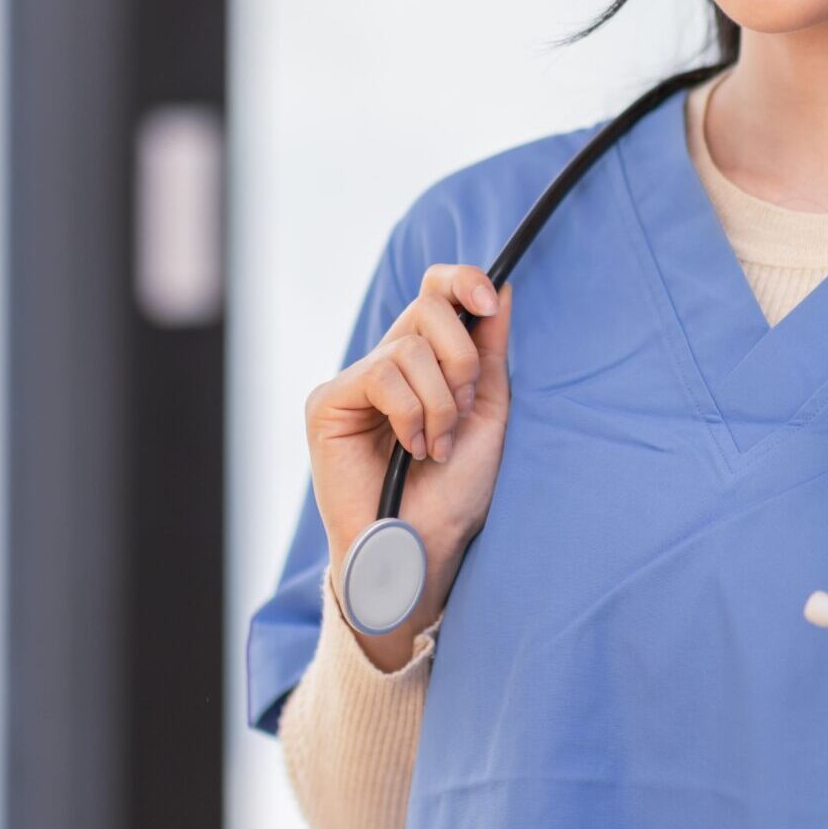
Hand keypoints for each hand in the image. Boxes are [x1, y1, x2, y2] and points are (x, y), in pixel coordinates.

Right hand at [306, 264, 513, 659]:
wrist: (424, 548)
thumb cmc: (454, 493)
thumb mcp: (485, 411)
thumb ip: (489, 351)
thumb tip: (499, 287)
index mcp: (427, 361)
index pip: (435, 291)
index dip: (462, 280)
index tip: (489, 299)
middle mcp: (388, 363)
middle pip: (428, 306)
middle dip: (461, 360)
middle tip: (459, 411)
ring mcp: (354, 382)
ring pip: (408, 347)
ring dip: (438, 402)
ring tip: (435, 446)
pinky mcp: (328, 402)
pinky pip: (380, 375)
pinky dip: (409, 413)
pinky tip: (410, 448)